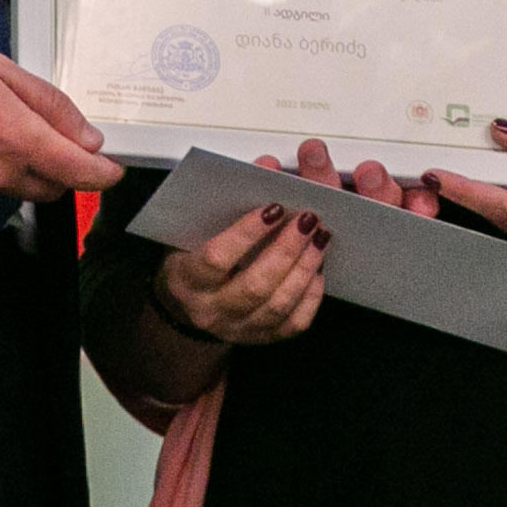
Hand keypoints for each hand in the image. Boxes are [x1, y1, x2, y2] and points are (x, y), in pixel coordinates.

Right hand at [0, 21, 120, 206]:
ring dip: (22, 170)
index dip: (102, 175)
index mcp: (14, 137)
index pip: (77, 173)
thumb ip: (47, 104)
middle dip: (61, 170)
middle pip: (49, 189)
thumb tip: (87, 138)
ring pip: (14, 190)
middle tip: (52, 137)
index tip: (112, 171)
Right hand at [147, 139, 429, 345]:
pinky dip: (310, 295)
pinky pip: (294, 323)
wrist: (185, 308)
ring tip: (320, 236)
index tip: (272, 207)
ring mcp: (239, 329)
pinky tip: (319, 269)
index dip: (246, 233)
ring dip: (305, 267)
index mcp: (187, 281)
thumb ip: (225, 204)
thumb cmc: (191, 260)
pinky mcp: (262, 338)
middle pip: (254, 285)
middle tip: (308, 219)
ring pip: (278, 305)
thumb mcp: (191, 233)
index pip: (217, 259)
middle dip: (286, 250)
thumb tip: (266, 168)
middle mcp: (212, 311)